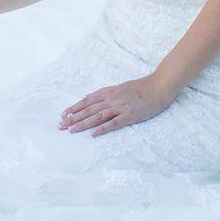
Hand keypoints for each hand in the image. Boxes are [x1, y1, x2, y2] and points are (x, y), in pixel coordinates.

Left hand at [59, 76, 175, 136]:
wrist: (159, 86)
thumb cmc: (141, 87)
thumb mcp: (121, 88)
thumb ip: (108, 94)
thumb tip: (95, 101)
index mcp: (109, 91)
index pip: (87, 100)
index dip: (74, 107)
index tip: (63, 114)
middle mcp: (112, 99)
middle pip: (89, 109)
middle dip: (73, 117)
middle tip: (61, 125)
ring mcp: (120, 107)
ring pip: (97, 116)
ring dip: (83, 123)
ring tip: (71, 130)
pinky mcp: (130, 116)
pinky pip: (113, 124)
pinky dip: (102, 129)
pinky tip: (93, 134)